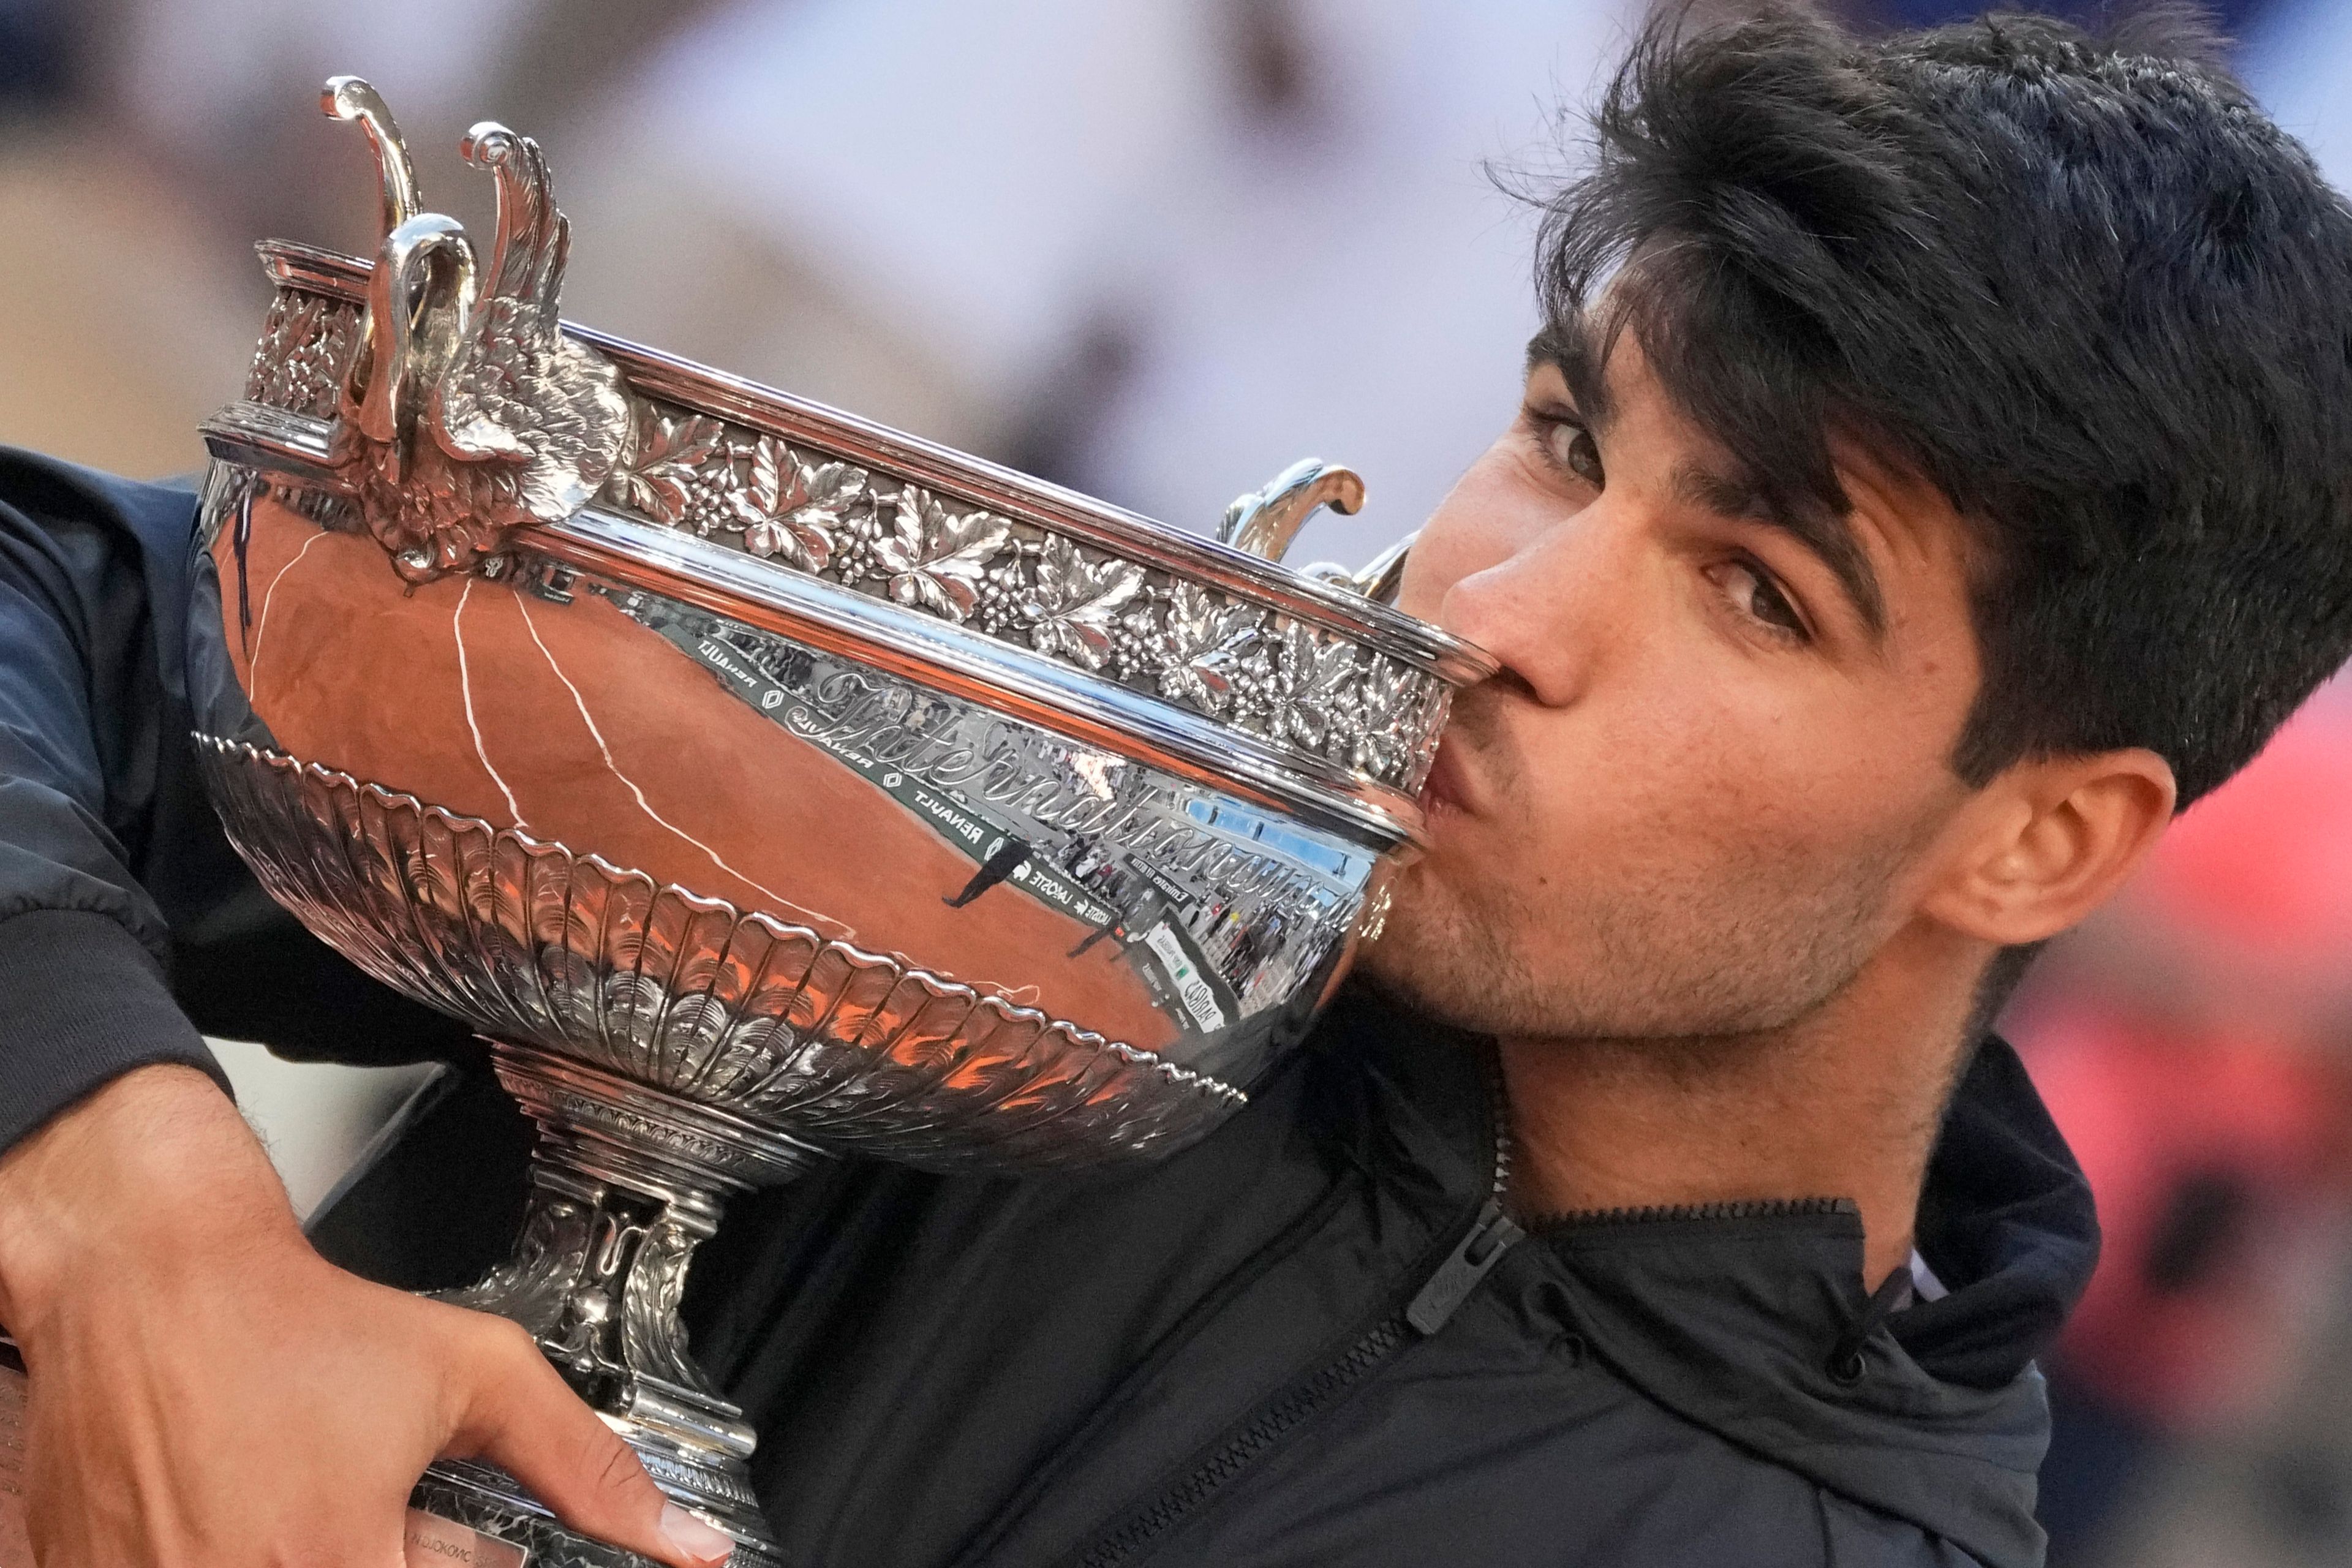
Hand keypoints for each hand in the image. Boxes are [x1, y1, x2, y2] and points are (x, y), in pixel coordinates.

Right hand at [0, 1064, 733, 1566]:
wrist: (152, 1282)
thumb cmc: (293, 1323)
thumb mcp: (476, 1376)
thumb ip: (586, 1467)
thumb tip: (689, 1544)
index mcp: (333, 1565)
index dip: (461, 1562)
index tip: (457, 1539)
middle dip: (403, 1556)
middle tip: (385, 1511)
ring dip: (331, 1552)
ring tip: (319, 1498)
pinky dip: (252, 1553)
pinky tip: (262, 1509)